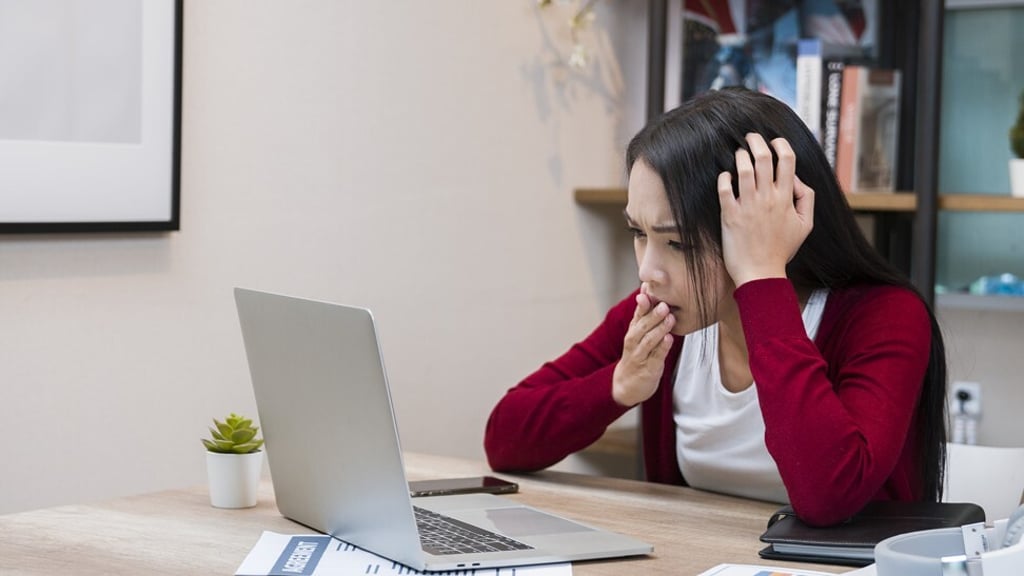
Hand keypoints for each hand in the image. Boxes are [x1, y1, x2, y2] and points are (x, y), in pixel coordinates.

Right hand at [612, 289, 673, 406]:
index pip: (637, 315)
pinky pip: (655, 357)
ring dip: (660, 329)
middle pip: (643, 326)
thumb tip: (648, 287)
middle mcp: (634, 342)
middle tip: (664, 305)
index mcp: (633, 331)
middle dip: (653, 315)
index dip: (643, 303)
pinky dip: (662, 348)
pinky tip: (669, 339)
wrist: (627, 384)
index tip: (648, 289)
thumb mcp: (638, 334)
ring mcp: (640, 356)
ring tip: (670, 319)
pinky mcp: (649, 369)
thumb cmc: (637, 354)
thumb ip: (644, 313)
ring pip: (649, 341)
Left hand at [717, 133, 814, 286]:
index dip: (781, 144)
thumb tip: (796, 178)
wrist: (761, 273)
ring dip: (740, 156)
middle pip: (764, 158)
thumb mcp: (805, 225)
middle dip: (757, 141)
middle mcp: (767, 199)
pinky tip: (725, 175)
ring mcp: (748, 206)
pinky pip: (724, 188)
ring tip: (738, 153)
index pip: (787, 160)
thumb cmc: (781, 250)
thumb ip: (806, 199)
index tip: (775, 141)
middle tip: (751, 137)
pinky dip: (724, 177)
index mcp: (786, 199)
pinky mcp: (729, 215)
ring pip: (743, 169)